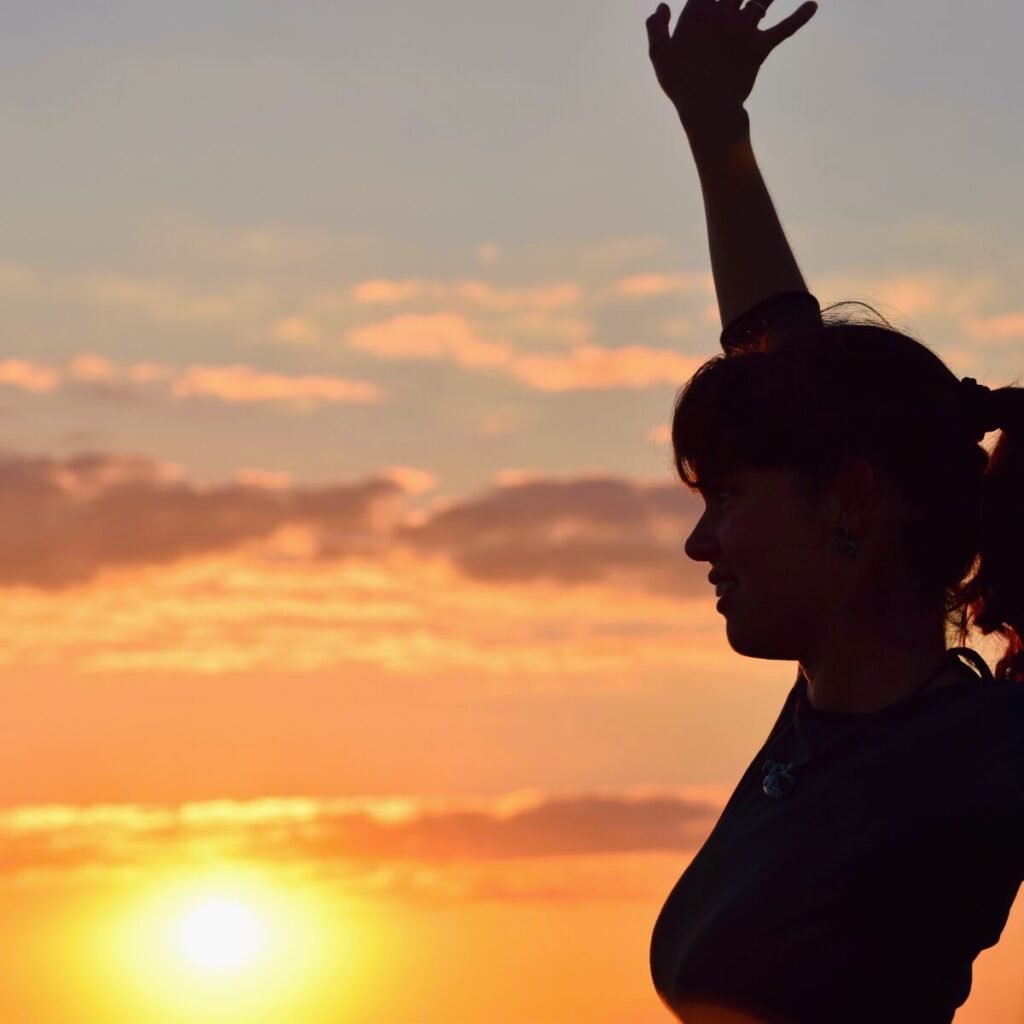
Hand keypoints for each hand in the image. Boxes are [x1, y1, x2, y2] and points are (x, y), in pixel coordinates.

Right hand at [646, 0, 817, 130]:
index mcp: (697, 13)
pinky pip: (784, 28)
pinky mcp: (759, 47)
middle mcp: (722, 15)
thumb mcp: (659, 56)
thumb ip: (656, 28)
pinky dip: (800, 16)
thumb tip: (661, 6)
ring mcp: (743, 29)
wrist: (707, 110)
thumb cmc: (680, 84)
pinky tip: (814, 5)